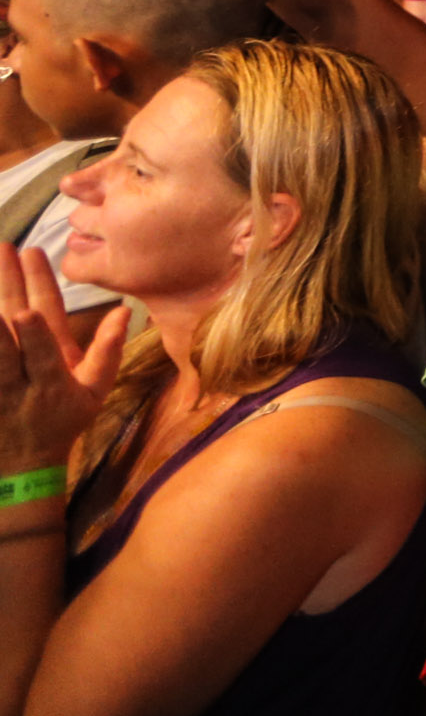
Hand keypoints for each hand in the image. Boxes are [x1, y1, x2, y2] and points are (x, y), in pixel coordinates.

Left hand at [0, 241, 127, 473]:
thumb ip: (108, 351)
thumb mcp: (95, 391)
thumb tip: (123, 310)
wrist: (23, 460)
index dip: (36, 335)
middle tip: (3, 255)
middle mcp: (20, 379)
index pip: (45, 352)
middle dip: (6, 297)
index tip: (26, 310)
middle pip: (9, 338)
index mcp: (53, 377)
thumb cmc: (64, 418)